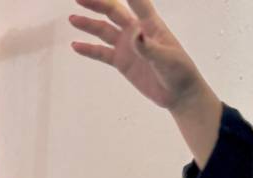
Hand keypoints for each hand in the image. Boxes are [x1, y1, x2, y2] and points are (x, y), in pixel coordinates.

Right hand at [70, 0, 208, 111]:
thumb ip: (149, 47)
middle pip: (113, 12)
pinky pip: (101, 53)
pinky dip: (89, 49)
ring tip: (72, 18)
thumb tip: (135, 35)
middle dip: (98, 3)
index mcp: (151, 25)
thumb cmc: (179, 72)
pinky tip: (75, 46)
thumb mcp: (167, 59)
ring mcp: (127, 46)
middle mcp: (136, 31)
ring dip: (89, 24)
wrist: (178, 94)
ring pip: (104, 30)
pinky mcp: (122, 62)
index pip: (137, 2)